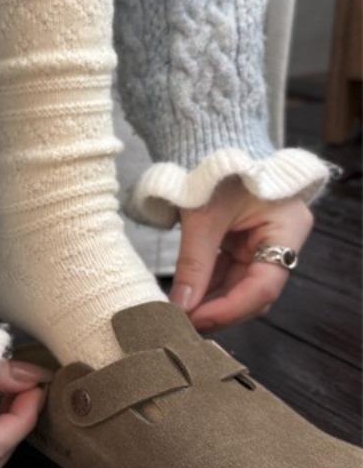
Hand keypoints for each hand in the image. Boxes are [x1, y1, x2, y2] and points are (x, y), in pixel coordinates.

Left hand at [170, 178, 312, 331]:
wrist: (208, 140)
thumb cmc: (214, 170)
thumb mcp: (202, 217)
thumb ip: (193, 265)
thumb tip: (180, 308)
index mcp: (287, 228)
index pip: (264, 285)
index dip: (230, 308)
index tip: (196, 319)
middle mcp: (281, 240)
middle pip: (254, 293)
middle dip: (219, 311)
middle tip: (183, 326)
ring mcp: (262, 244)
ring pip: (239, 289)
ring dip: (211, 304)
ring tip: (180, 318)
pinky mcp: (242, 246)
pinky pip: (227, 277)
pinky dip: (207, 290)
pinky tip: (185, 303)